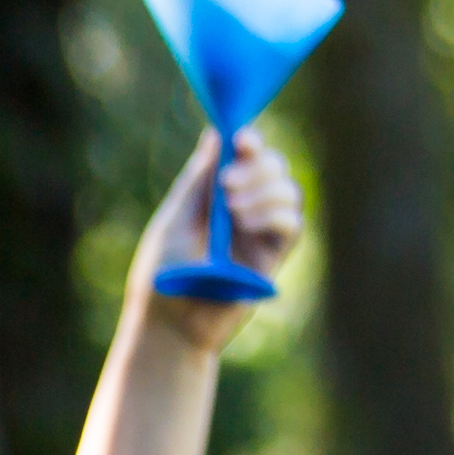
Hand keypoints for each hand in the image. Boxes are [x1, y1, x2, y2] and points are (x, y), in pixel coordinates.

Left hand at [127, 127, 307, 356]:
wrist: (168, 323)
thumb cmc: (162, 274)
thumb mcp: (176, 217)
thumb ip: (199, 178)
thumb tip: (216, 131)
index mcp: (219, 197)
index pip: (248, 158)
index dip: (251, 142)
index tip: (241, 138)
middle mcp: (244, 211)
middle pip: (274, 169)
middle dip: (258, 165)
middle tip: (227, 181)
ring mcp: (260, 235)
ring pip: (289, 192)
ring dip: (265, 190)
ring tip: (231, 208)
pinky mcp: (272, 259)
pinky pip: (292, 224)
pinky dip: (274, 215)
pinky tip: (246, 223)